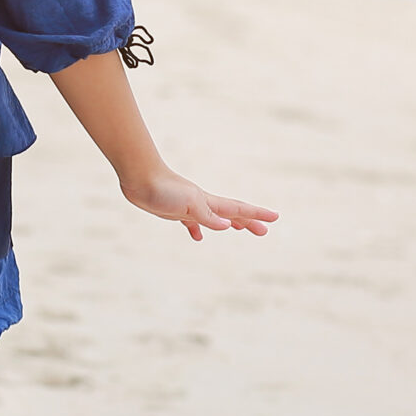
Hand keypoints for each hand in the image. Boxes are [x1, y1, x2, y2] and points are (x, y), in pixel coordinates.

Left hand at [123, 168, 277, 241]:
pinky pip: (191, 223)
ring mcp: (189, 207)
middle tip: (264, 231)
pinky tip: (198, 237)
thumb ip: (207, 216)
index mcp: (208, 202)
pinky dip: (197, 230)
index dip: (257, 214)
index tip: (275, 218)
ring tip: (238, 230)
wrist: (139, 178)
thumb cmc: (164, 189)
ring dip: (228, 224)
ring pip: (214, 217)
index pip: (238, 209)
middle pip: (231, 214)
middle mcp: (202, 204)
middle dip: (248, 222)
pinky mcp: (174, 210)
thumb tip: (228, 226)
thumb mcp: (188, 205)